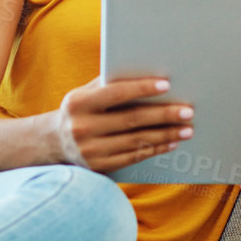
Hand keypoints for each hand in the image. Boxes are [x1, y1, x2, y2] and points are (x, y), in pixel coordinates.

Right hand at [54, 76, 193, 175]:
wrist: (52, 143)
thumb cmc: (79, 110)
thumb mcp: (84, 94)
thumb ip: (108, 84)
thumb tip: (147, 74)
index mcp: (78, 103)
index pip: (115, 93)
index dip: (142, 88)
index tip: (167, 85)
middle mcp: (82, 127)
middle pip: (131, 119)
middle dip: (163, 115)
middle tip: (188, 111)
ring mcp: (91, 150)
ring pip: (137, 141)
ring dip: (166, 134)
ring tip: (187, 128)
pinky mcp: (100, 166)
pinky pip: (134, 157)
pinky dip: (155, 149)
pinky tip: (171, 142)